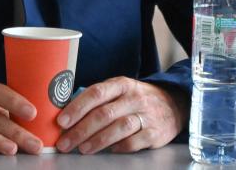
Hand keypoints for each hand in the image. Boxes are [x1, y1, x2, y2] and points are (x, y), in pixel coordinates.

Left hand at [54, 77, 187, 153]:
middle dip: (81, 130)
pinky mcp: (155, 133)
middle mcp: (134, 97)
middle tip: (65, 142)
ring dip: (97, 140)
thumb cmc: (136, 99)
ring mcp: (146, 115)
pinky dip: (118, 148)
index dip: (77, 107)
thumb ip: (98, 99)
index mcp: (121, 84)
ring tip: (82, 148)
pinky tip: (108, 151)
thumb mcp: (120, 91)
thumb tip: (67, 114)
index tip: (61, 121)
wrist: (174, 105)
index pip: (96, 92)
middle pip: (104, 113)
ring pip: (118, 128)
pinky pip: (134, 142)